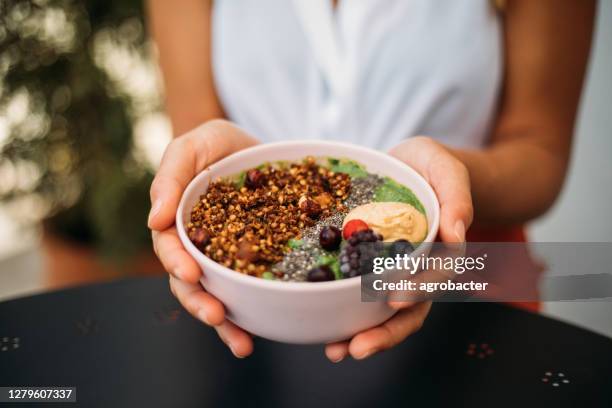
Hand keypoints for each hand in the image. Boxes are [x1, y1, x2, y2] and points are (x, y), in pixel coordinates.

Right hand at [148, 119, 258, 357]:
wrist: (255, 147)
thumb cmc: (215, 144)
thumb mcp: (192, 146)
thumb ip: (171, 176)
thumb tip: (154, 220)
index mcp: (177, 222)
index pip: (171, 247)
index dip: (177, 262)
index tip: (190, 273)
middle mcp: (197, 246)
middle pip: (190, 282)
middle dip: (200, 301)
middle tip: (216, 314)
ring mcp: (224, 257)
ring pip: (216, 294)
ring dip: (224, 321)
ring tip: (240, 341)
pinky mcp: (252, 261)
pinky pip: (247, 291)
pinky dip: (250, 315)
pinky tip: (257, 336)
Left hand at [325, 136, 472, 361]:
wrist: (405, 165)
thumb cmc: (429, 165)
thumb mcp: (444, 168)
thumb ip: (456, 196)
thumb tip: (458, 233)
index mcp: (440, 247)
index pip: (435, 275)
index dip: (418, 289)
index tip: (396, 300)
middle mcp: (418, 267)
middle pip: (410, 308)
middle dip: (386, 331)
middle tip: (359, 347)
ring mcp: (392, 272)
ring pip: (384, 313)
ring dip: (363, 335)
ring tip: (337, 351)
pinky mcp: (367, 268)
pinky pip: (359, 296)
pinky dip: (346, 316)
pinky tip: (325, 333)